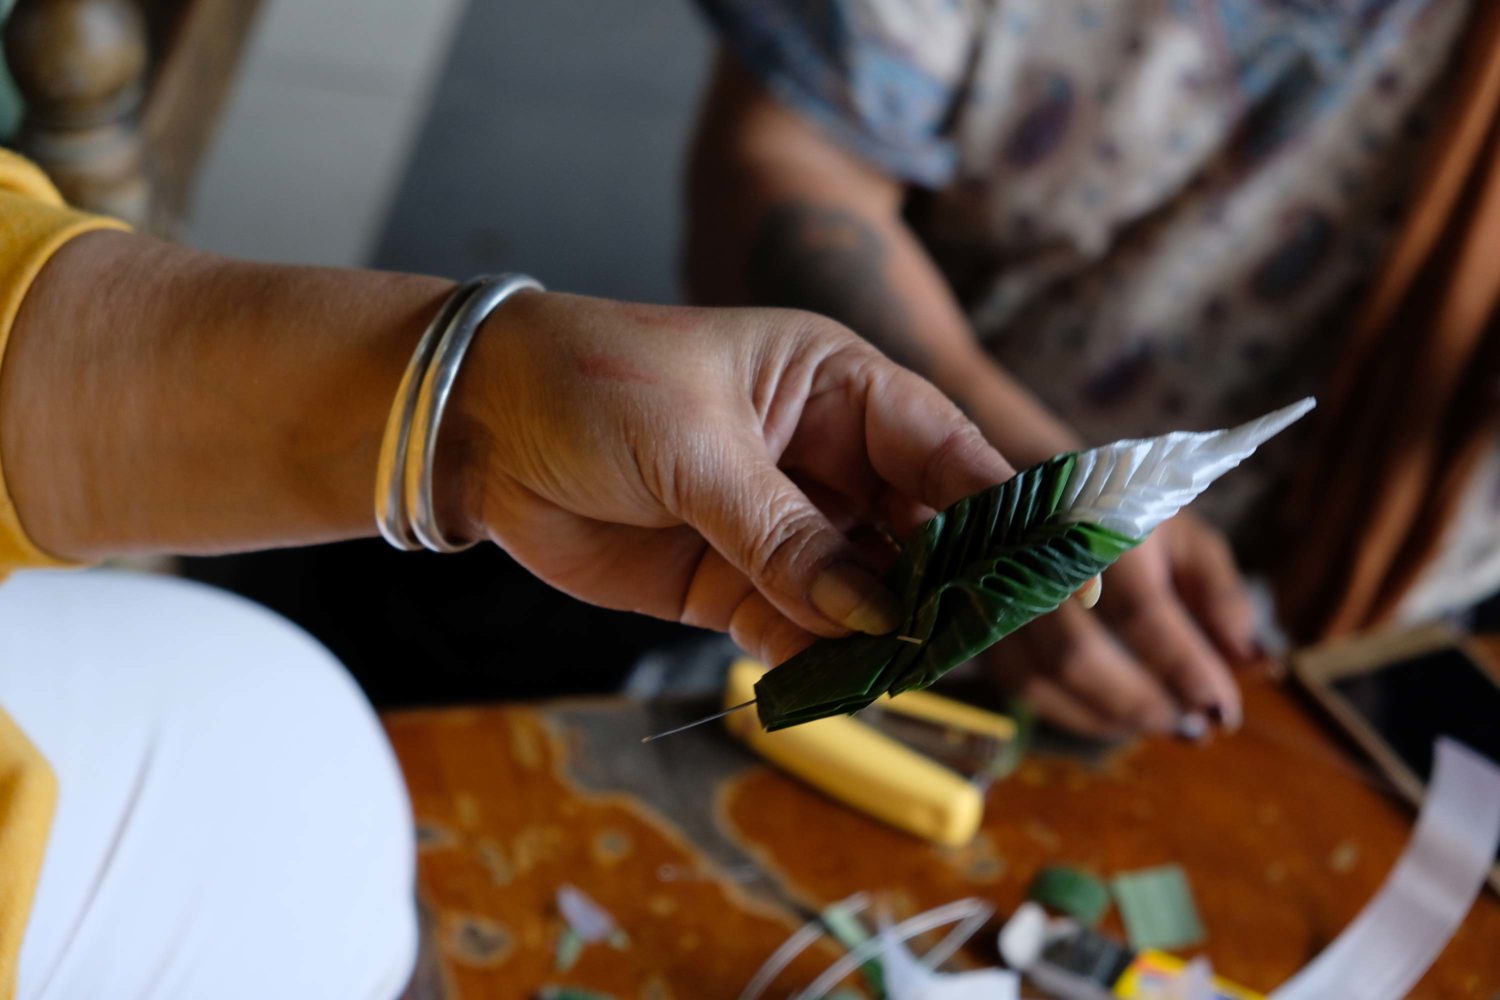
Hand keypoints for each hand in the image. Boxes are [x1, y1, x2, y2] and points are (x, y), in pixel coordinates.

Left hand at [448, 291, 1013, 664]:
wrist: (479, 426)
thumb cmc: (592, 382)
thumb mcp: (696, 446)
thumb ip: (786, 535)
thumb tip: (875, 612)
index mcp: (836, 387)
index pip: (947, 451)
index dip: (1010, 511)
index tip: (1063, 573)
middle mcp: (826, 458)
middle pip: (923, 531)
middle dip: (952, 586)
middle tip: (981, 640)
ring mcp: (785, 525)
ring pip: (867, 592)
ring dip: (889, 634)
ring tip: (910, 670)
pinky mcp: (736, 582)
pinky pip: (802, 630)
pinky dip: (823, 661)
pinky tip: (840, 681)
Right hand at [985, 512, 1257, 737]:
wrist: (1037, 483)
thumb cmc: (1126, 512)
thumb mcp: (1184, 534)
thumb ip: (1221, 596)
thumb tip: (1257, 665)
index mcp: (1102, 526)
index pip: (1143, 613)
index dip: (1184, 669)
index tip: (1224, 711)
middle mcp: (1039, 560)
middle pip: (1079, 655)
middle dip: (1142, 703)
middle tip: (1192, 728)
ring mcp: (1000, 590)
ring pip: (1042, 677)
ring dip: (1107, 716)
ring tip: (1160, 725)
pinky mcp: (980, 618)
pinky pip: (1019, 684)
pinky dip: (1071, 714)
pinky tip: (1114, 719)